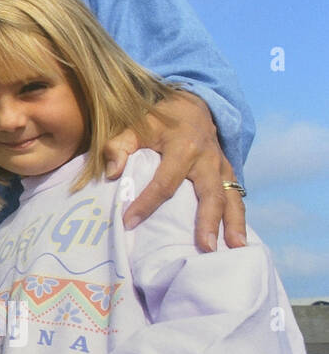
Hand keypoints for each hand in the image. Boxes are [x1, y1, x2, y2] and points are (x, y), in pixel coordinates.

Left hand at [101, 90, 245, 251]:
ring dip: (235, 224)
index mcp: (183, 147)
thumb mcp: (135, 125)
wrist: (192, 105)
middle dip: (209, 222)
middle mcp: (208, 159)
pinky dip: (239, 219)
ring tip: (236, 248)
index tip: (130, 222)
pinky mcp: (229, 173)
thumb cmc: (158, 120)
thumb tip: (113, 174)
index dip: (146, 203)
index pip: (164, 182)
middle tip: (205, 247)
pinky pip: (237, 197)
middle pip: (210, 194)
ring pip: (232, 198)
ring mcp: (222, 167)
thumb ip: (118, 146)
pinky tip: (239, 241)